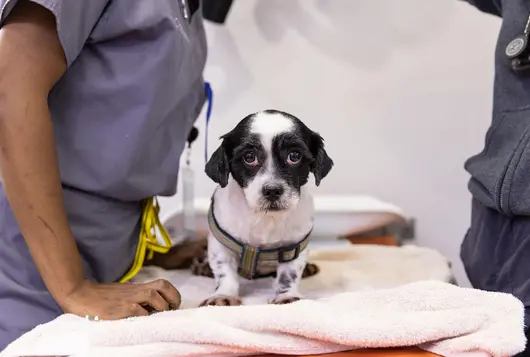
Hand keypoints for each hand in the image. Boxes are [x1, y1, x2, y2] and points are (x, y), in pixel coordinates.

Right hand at [58, 279, 180, 319]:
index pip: (161, 284)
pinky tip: (141, 322)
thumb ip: (136, 298)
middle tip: (172, 309)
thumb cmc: (101, 298)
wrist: (79, 294)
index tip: (173, 305)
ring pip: (153, 294)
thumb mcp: (122, 294)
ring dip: (161, 306)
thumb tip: (151, 308)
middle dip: (173, 296)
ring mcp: (128, 299)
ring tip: (159, 316)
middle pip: (163, 285)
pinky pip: (138, 310)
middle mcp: (135, 291)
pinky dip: (143, 315)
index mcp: (137, 288)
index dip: (172, 293)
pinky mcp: (119, 309)